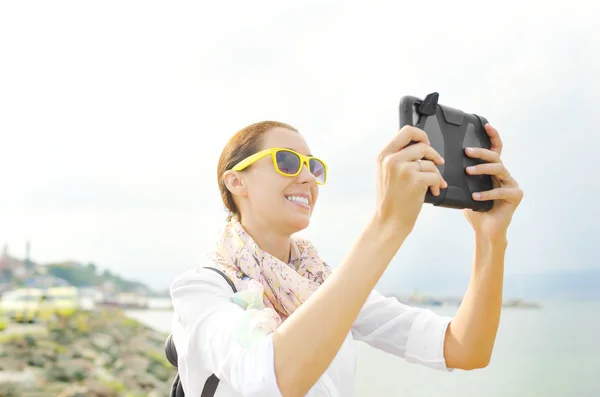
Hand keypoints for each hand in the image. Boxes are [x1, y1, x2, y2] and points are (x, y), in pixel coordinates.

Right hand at [376, 125, 446, 231]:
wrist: (389, 221)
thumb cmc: (391, 199)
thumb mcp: (386, 173)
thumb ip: (398, 157)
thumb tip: (421, 145)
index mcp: (384, 155)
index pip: (406, 131)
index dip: (421, 134)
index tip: (426, 143)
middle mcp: (392, 159)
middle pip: (422, 145)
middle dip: (434, 155)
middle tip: (438, 162)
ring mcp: (403, 169)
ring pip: (431, 163)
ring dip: (436, 174)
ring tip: (434, 184)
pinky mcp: (415, 180)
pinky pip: (435, 175)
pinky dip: (438, 184)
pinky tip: (434, 191)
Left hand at [463, 123, 523, 241]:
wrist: (485, 230)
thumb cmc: (475, 210)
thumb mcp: (464, 190)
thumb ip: (459, 178)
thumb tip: (439, 167)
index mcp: (493, 171)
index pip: (495, 149)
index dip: (493, 136)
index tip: (486, 125)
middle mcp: (504, 174)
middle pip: (495, 157)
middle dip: (481, 152)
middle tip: (466, 151)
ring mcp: (511, 183)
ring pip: (499, 169)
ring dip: (482, 170)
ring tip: (468, 172)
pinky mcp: (515, 195)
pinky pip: (502, 190)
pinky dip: (487, 193)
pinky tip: (476, 197)